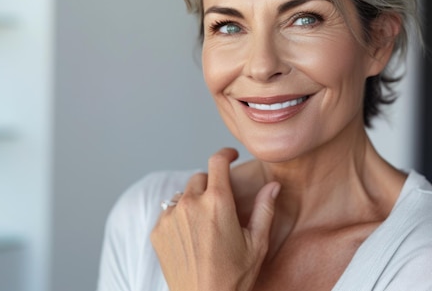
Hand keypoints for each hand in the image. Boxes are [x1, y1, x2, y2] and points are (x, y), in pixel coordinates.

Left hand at [150, 148, 280, 290]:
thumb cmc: (234, 277)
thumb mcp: (257, 243)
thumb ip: (264, 209)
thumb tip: (274, 185)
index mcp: (217, 202)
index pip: (217, 161)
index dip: (225, 153)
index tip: (231, 155)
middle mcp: (190, 204)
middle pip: (200, 177)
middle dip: (211, 184)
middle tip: (222, 205)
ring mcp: (171, 217)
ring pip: (183, 195)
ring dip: (194, 201)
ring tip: (206, 226)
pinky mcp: (158, 231)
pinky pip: (169, 213)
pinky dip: (179, 218)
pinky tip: (192, 238)